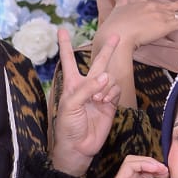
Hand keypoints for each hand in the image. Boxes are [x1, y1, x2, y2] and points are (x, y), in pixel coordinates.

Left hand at [49, 33, 121, 176]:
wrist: (79, 147)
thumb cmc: (68, 126)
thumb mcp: (70, 105)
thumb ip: (87, 89)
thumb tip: (106, 76)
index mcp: (72, 84)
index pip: (68, 60)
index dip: (65, 45)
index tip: (61, 30)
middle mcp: (87, 86)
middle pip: (98, 62)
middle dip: (107, 50)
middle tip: (116, 36)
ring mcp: (100, 94)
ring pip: (110, 78)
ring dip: (106, 85)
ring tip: (98, 99)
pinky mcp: (110, 104)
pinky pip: (115, 90)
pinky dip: (112, 93)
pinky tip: (104, 101)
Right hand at [78, 155, 177, 177]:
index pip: (140, 176)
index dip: (154, 171)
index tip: (167, 176)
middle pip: (137, 166)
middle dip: (153, 164)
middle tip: (166, 171)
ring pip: (131, 162)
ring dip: (148, 161)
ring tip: (161, 168)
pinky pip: (128, 166)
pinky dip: (142, 163)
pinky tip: (154, 169)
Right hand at [100, 0, 177, 51]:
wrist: (117, 33)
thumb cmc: (114, 25)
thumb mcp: (116, 9)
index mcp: (140, 4)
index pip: (152, 5)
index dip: (159, 7)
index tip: (162, 7)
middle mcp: (153, 7)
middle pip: (168, 7)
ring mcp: (161, 15)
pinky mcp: (167, 25)